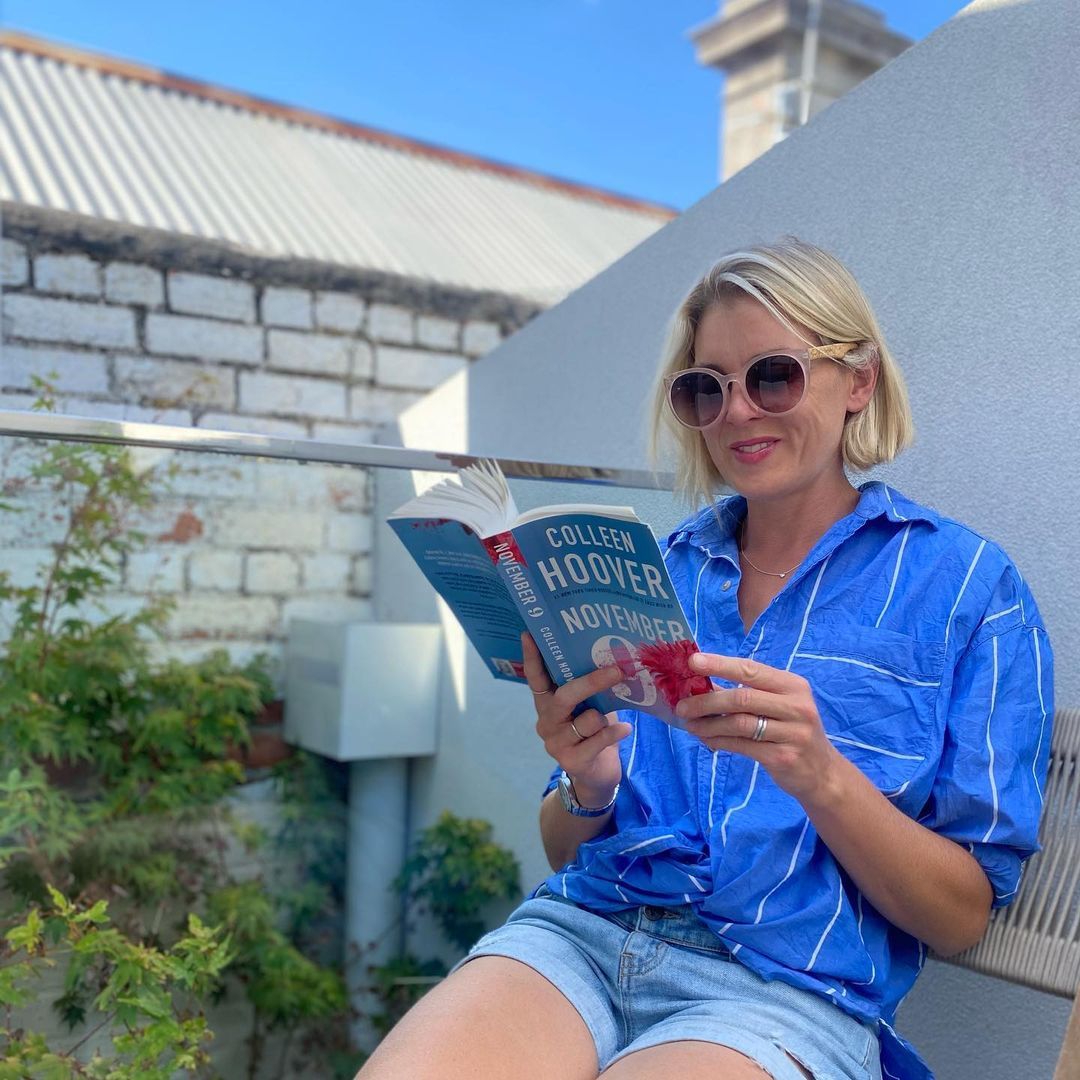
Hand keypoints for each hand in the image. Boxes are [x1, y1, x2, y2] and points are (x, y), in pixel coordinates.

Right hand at [521, 632, 631, 804]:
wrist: (597, 775)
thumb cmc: (594, 731)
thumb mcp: (589, 705)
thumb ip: (590, 689)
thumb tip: (612, 660)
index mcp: (547, 704)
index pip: (535, 678)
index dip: (532, 657)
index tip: (529, 633)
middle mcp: (546, 722)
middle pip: (564, 697)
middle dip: (591, 682)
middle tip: (616, 669)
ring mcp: (555, 743)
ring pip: (586, 720)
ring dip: (604, 717)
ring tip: (613, 719)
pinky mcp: (571, 761)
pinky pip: (598, 740)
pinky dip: (615, 732)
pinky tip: (625, 729)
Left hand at [674, 652, 841, 804]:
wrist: (822, 772)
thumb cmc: (792, 731)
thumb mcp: (778, 705)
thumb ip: (746, 692)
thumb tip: (701, 684)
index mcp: (792, 685)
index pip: (751, 669)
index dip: (720, 664)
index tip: (693, 661)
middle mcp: (796, 706)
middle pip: (742, 697)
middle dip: (706, 701)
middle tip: (682, 706)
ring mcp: (792, 733)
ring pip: (739, 723)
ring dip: (708, 724)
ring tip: (690, 725)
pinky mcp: (784, 757)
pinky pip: (742, 746)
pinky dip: (719, 741)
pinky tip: (707, 740)